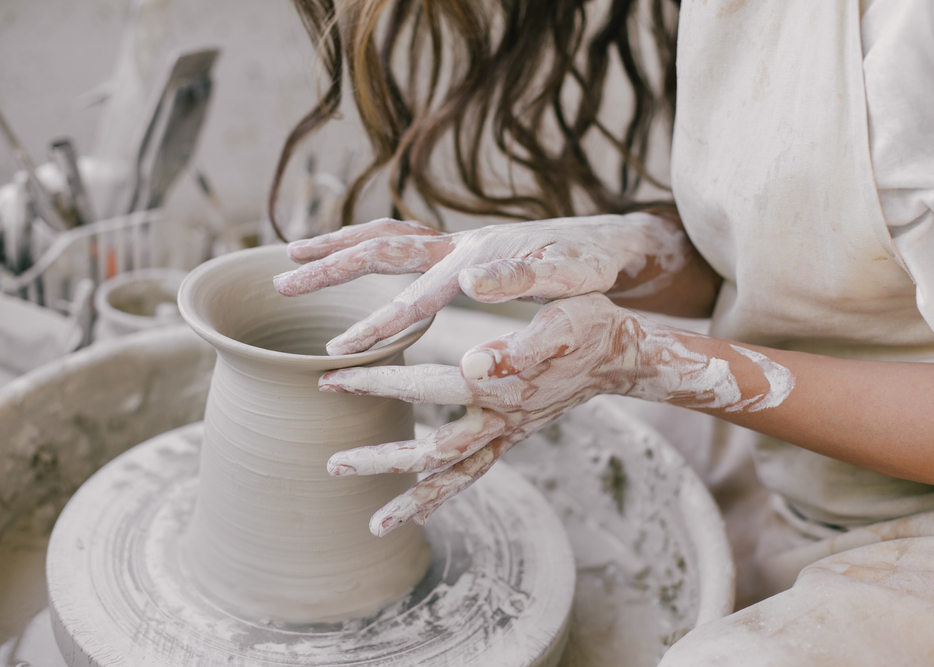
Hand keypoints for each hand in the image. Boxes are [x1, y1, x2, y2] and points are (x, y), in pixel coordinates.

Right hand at [273, 213, 687, 354]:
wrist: (604, 242)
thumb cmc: (589, 265)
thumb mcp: (571, 277)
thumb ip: (526, 279)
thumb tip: (473, 279)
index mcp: (477, 259)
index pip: (414, 297)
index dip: (375, 325)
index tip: (337, 351)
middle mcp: (456, 246)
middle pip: (380, 247)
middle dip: (329, 265)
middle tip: (280, 279)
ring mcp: (454, 245)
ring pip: (383, 238)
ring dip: (338, 247)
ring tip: (292, 257)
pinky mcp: (457, 253)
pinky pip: (400, 245)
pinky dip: (366, 249)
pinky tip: (350, 266)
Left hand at [318, 292, 775, 535]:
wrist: (620, 354)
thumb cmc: (588, 324)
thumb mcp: (561, 319)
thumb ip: (518, 342)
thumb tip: (471, 362)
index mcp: (500, 386)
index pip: (427, 386)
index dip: (378, 383)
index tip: (332, 378)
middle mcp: (499, 420)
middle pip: (433, 454)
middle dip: (382, 459)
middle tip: (332, 463)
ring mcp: (506, 434)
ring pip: (453, 476)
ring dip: (412, 498)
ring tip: (374, 522)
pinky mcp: (511, 436)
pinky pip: (474, 473)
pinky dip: (444, 496)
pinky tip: (417, 510)